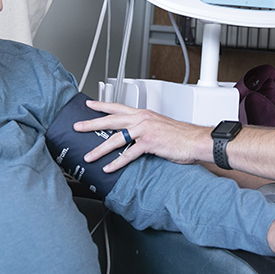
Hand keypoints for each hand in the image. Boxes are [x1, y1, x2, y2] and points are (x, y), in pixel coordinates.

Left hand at [75, 100, 210, 171]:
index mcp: (143, 114)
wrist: (196, 140)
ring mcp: (145, 130)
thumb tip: (133, 136)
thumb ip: (144, 129)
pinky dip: (117, 162)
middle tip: (77, 126)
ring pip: (116, 138)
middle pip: (111, 120)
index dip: (102, 105)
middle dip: (92, 123)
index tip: (89, 105)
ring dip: (100, 149)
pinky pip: (128, 154)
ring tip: (89, 156)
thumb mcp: (159, 126)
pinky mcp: (149, 143)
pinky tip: (108, 168)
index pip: (118, 107)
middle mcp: (142, 119)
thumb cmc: (180, 136)